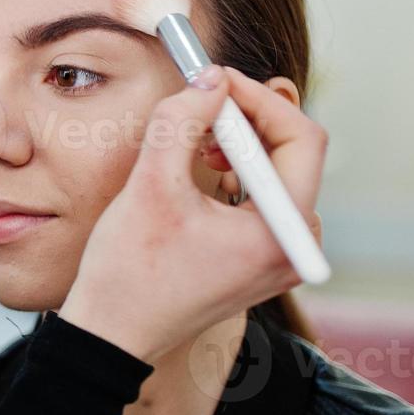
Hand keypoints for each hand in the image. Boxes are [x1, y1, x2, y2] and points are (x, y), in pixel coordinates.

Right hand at [58, 65, 327, 362]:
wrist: (112, 335)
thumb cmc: (128, 273)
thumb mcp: (150, 186)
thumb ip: (182, 121)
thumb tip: (210, 80)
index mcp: (281, 233)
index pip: (301, 139)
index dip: (258, 98)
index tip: (215, 79)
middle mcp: (295, 248)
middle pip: (294, 155)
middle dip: (248, 119)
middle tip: (201, 101)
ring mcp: (280, 258)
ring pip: (277, 174)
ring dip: (239, 145)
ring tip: (193, 141)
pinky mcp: (259, 261)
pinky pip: (262, 199)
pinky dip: (235, 173)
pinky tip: (198, 168)